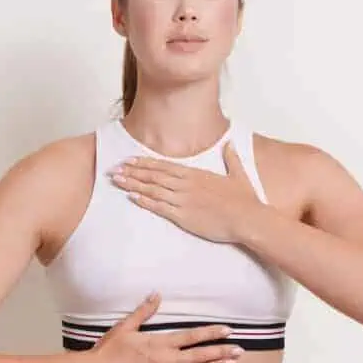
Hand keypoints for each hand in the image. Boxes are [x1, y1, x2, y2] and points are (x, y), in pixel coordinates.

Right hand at [79, 293, 242, 362]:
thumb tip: (157, 294)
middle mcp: (166, 361)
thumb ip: (144, 311)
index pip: (192, 336)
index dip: (211, 333)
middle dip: (221, 352)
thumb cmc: (109, 350)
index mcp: (159, 343)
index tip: (228, 330)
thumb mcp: (125, 327)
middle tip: (240, 350)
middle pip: (200, 355)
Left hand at [110, 142, 261, 243]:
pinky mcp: (184, 216)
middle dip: (132, 172)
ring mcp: (183, 200)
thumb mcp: (238, 175)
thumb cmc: (244, 200)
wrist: (247, 218)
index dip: (145, 163)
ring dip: (133, 184)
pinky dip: (145, 201)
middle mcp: (186, 185)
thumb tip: (230, 144)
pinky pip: (160, 207)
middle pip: (153, 176)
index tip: (130, 160)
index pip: (164, 166)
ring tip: (117, 181)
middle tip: (114, 170)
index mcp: (196, 174)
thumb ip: (231, 158)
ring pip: (153, 190)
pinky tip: (132, 198)